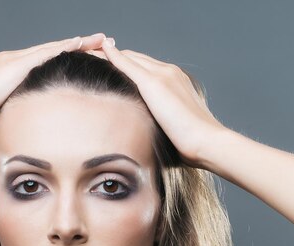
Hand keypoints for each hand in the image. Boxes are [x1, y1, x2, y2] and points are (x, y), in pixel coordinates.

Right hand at [0, 33, 108, 146]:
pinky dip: (64, 48)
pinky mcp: (11, 68)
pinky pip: (44, 54)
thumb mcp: (3, 123)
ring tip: (101, 40)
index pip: (44, 65)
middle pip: (52, 52)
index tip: (87, 62)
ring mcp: (11, 62)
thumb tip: (35, 142)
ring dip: (78, 44)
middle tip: (103, 44)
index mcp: (8, 75)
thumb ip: (19, 123)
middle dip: (78, 48)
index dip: (66, 62)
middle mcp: (11, 62)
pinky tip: (82, 44)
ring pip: (52, 49)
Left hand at [89, 42, 226, 166]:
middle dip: (114, 56)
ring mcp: (163, 75)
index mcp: (175, 82)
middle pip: (135, 59)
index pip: (145, 69)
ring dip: (108, 53)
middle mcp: (169, 73)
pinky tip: (98, 51)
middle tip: (92, 54)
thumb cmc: (191, 145)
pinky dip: (112, 56)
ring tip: (88, 51)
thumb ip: (159, 126)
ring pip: (130, 58)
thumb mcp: (172, 131)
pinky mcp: (154, 82)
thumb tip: (146, 141)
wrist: (205, 141)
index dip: (126, 67)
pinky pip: (127, 64)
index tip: (109, 70)